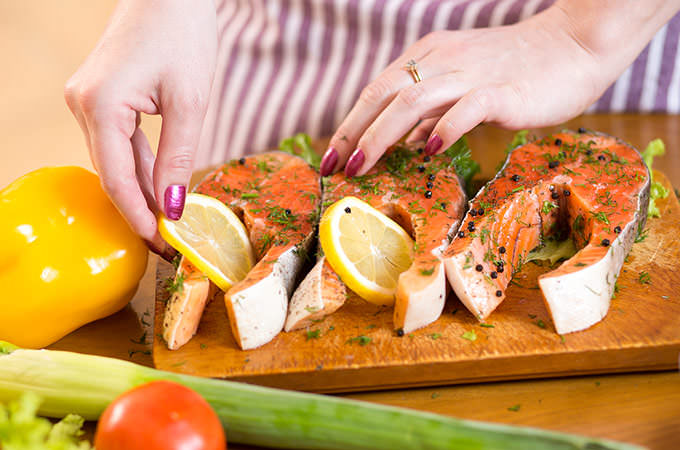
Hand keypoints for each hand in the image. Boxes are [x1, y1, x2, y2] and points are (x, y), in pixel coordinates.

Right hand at [65, 0, 216, 255]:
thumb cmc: (183, 34)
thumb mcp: (190, 103)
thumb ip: (178, 158)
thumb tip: (173, 207)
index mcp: (101, 105)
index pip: (117, 179)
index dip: (140, 217)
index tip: (162, 245)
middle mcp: (83, 104)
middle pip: (112, 172)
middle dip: (141, 209)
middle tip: (168, 243)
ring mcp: (88, 98)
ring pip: (115, 159)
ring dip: (141, 190)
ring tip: (168, 222)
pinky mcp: (101, 95)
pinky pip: (119, 141)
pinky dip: (139, 165)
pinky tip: (158, 187)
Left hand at [319, 1, 664, 176]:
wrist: (573, 46)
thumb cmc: (516, 72)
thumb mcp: (462, 86)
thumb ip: (433, 112)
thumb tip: (405, 143)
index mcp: (429, 56)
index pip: (376, 90)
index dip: (349, 124)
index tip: (331, 157)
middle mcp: (442, 59)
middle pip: (383, 93)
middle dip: (353, 132)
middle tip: (334, 167)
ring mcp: (471, 73)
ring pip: (413, 100)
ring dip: (382, 135)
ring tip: (362, 165)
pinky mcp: (502, 89)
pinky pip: (466, 107)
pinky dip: (444, 128)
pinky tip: (428, 150)